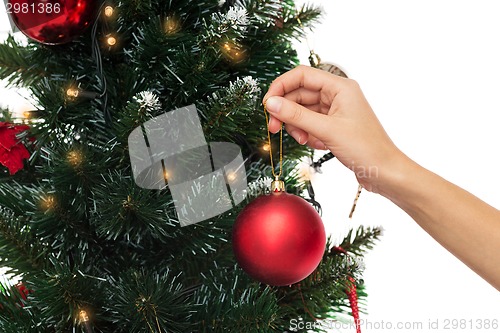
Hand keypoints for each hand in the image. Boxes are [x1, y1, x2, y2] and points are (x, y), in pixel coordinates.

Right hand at [263, 65, 404, 191]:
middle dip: (286, 111)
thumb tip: (272, 103)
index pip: (301, 75)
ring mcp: (335, 110)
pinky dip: (306, 133)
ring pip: (303, 110)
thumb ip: (296, 115)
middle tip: (274, 128)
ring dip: (296, 125)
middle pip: (299, 94)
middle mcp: (337, 95)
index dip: (281, 87)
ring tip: (302, 140)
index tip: (267, 104)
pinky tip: (314, 144)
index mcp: (340, 87)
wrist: (384, 172)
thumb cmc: (366, 148)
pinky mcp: (333, 125)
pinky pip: (310, 123)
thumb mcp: (326, 130)